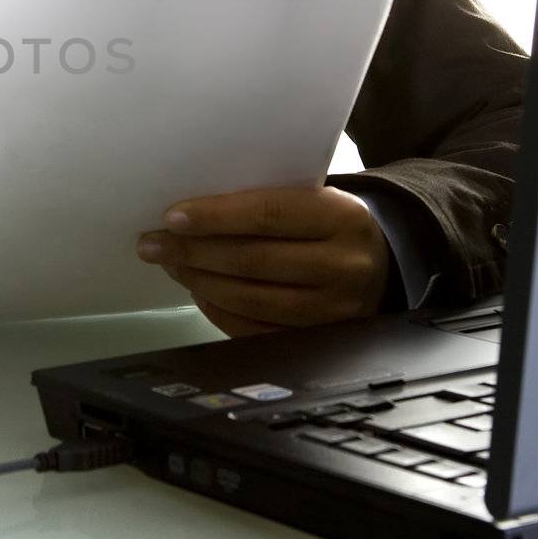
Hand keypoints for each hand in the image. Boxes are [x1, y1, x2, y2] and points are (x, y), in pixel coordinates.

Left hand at [135, 185, 391, 338]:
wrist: (384, 266)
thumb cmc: (330, 224)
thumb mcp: (317, 198)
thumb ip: (269, 200)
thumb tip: (192, 209)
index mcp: (341, 217)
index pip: (268, 214)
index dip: (215, 217)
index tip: (172, 217)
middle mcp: (342, 266)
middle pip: (253, 260)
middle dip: (193, 252)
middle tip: (153, 243)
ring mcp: (332, 310)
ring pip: (250, 299)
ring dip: (199, 280)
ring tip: (171, 263)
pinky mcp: (318, 340)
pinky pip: (254, 330)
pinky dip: (217, 310)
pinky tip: (197, 290)